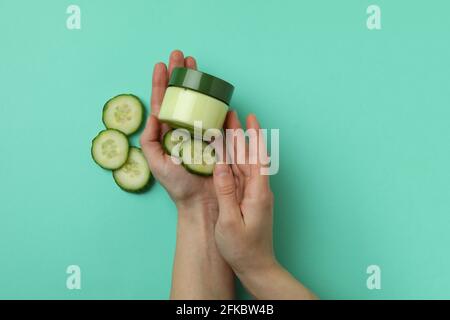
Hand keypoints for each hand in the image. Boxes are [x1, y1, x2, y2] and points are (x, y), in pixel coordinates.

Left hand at [140, 50, 216, 215]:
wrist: (203, 201)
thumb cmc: (178, 186)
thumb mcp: (156, 163)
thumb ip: (150, 139)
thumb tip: (154, 114)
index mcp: (166, 134)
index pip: (162, 103)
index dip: (161, 84)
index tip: (161, 65)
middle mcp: (183, 128)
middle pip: (180, 96)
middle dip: (180, 75)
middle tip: (180, 56)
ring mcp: (200, 130)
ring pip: (197, 100)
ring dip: (196, 82)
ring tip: (195, 64)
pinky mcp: (217, 136)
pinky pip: (215, 114)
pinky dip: (214, 100)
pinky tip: (213, 87)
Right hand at [213, 112, 315, 298]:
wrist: (256, 265)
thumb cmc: (243, 248)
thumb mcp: (230, 222)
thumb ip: (225, 192)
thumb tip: (219, 165)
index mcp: (258, 193)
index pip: (257, 157)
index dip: (254, 136)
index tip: (251, 118)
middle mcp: (258, 190)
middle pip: (249, 156)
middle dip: (241, 134)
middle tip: (232, 114)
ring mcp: (254, 194)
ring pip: (243, 163)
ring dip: (236, 144)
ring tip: (227, 127)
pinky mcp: (248, 199)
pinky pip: (239, 175)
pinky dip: (231, 161)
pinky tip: (224, 154)